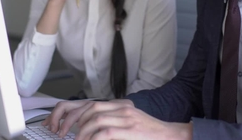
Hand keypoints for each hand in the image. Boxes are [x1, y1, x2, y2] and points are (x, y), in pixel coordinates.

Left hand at [77, 103, 191, 139]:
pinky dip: (94, 139)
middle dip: (78, 122)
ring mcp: (127, 119)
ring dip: (84, 133)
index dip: (80, 114)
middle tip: (72, 135)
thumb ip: (115, 122)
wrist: (170, 136)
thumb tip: (95, 132)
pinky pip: (106, 133)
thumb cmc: (150, 134)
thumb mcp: (131, 123)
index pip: (94, 104)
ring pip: (97, 120)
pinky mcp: (131, 130)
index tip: (73, 125)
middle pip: (92, 109)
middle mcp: (123, 109)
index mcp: (122, 106)